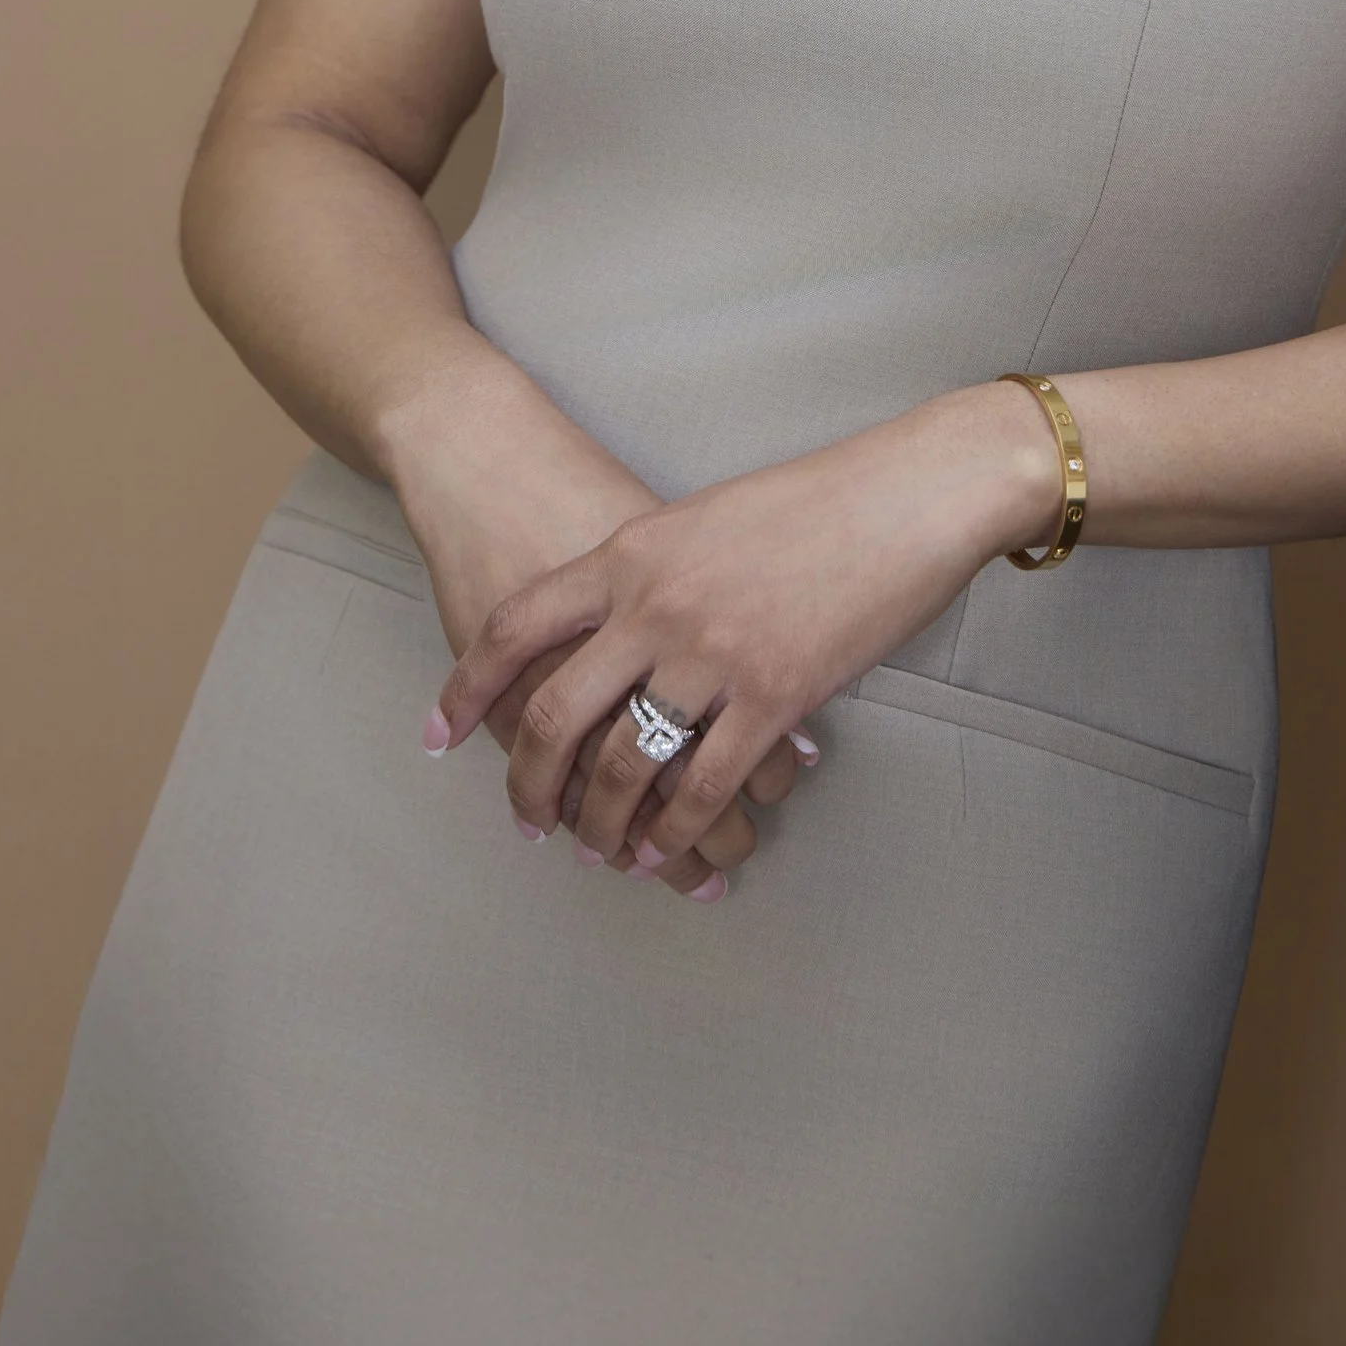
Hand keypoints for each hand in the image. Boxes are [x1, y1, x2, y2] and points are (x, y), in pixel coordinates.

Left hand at [432, 379, 1063, 886]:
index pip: (515, 625)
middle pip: (555, 713)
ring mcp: (712, 654)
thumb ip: (649, 566)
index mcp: (631, 553)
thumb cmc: (814, 499)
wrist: (905, 494)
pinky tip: (665, 851)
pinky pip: (703, 786)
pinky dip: (675, 831)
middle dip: (528, 783)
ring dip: (603, 824)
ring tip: (599, 851)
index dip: (467, 687)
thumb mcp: (703, 516)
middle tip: (528, 821)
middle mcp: (655, 607)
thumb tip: (615, 619)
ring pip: (626, 765)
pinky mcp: (774, 696)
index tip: (439, 734)